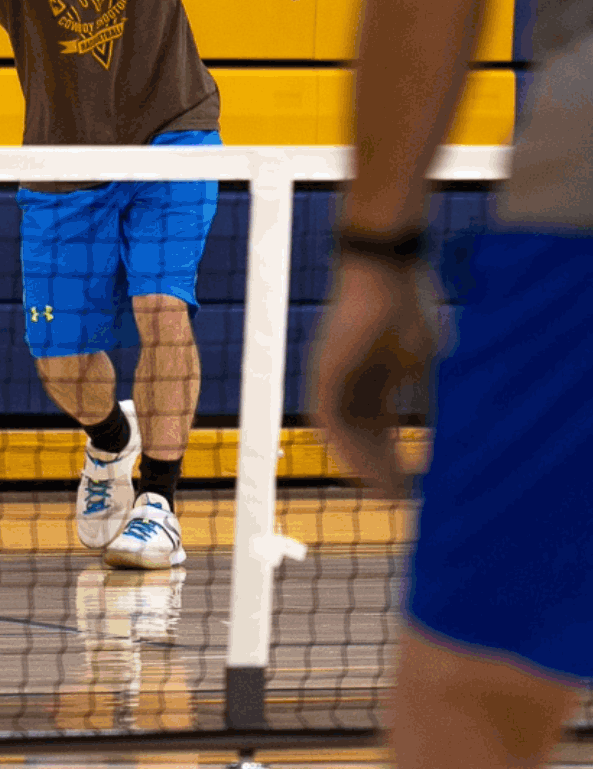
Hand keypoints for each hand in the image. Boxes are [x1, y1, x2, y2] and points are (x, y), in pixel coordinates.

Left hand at [309, 255, 438, 496]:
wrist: (382, 268)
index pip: (381, 429)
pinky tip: (356, 469)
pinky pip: (326, 419)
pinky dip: (342, 446)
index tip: (412, 483)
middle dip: (379, 469)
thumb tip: (444, 425)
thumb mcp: (424, 358)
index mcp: (375, 379)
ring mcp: (334, 378)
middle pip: (362, 437)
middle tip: (397, 499)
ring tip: (381, 494)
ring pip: (341, 435)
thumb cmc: (409, 304)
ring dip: (360, 465)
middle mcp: (351, 384)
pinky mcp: (323, 372)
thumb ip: (425, 391)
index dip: (394, 457)